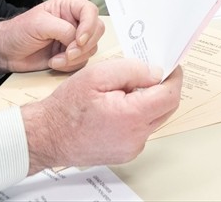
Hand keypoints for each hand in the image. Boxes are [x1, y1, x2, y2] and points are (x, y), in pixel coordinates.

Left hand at [0, 0, 104, 74]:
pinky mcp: (70, 55)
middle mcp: (74, 22)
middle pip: (97, 30)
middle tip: (68, 53)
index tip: (78, 40)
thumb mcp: (39, 24)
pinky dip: (69, 66)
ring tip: (55, 59)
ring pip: (91, 48)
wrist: (6, 53)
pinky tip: (53, 63)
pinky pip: (82, 62)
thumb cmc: (18, 32)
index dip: (89, 26)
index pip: (90, 11)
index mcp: (68, 7)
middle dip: (84, 45)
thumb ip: (63, 29)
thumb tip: (78, 41)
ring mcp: (73, 39)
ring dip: (74, 58)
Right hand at [22, 62, 183, 170]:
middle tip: (146, 73)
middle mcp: (136, 138)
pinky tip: (116, 106)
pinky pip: (142, 129)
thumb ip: (133, 70)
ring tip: (122, 91)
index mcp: (131, 117)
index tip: (171, 66)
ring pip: (154, 119)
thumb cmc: (67, 107)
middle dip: (161, 88)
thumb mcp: (98, 75)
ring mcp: (131, 148)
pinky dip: (137, 115)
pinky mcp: (126, 153)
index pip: (170, 95)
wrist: (47, 136)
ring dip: (147, 102)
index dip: (173, 77)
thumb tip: (157, 72)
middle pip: (166, 108)